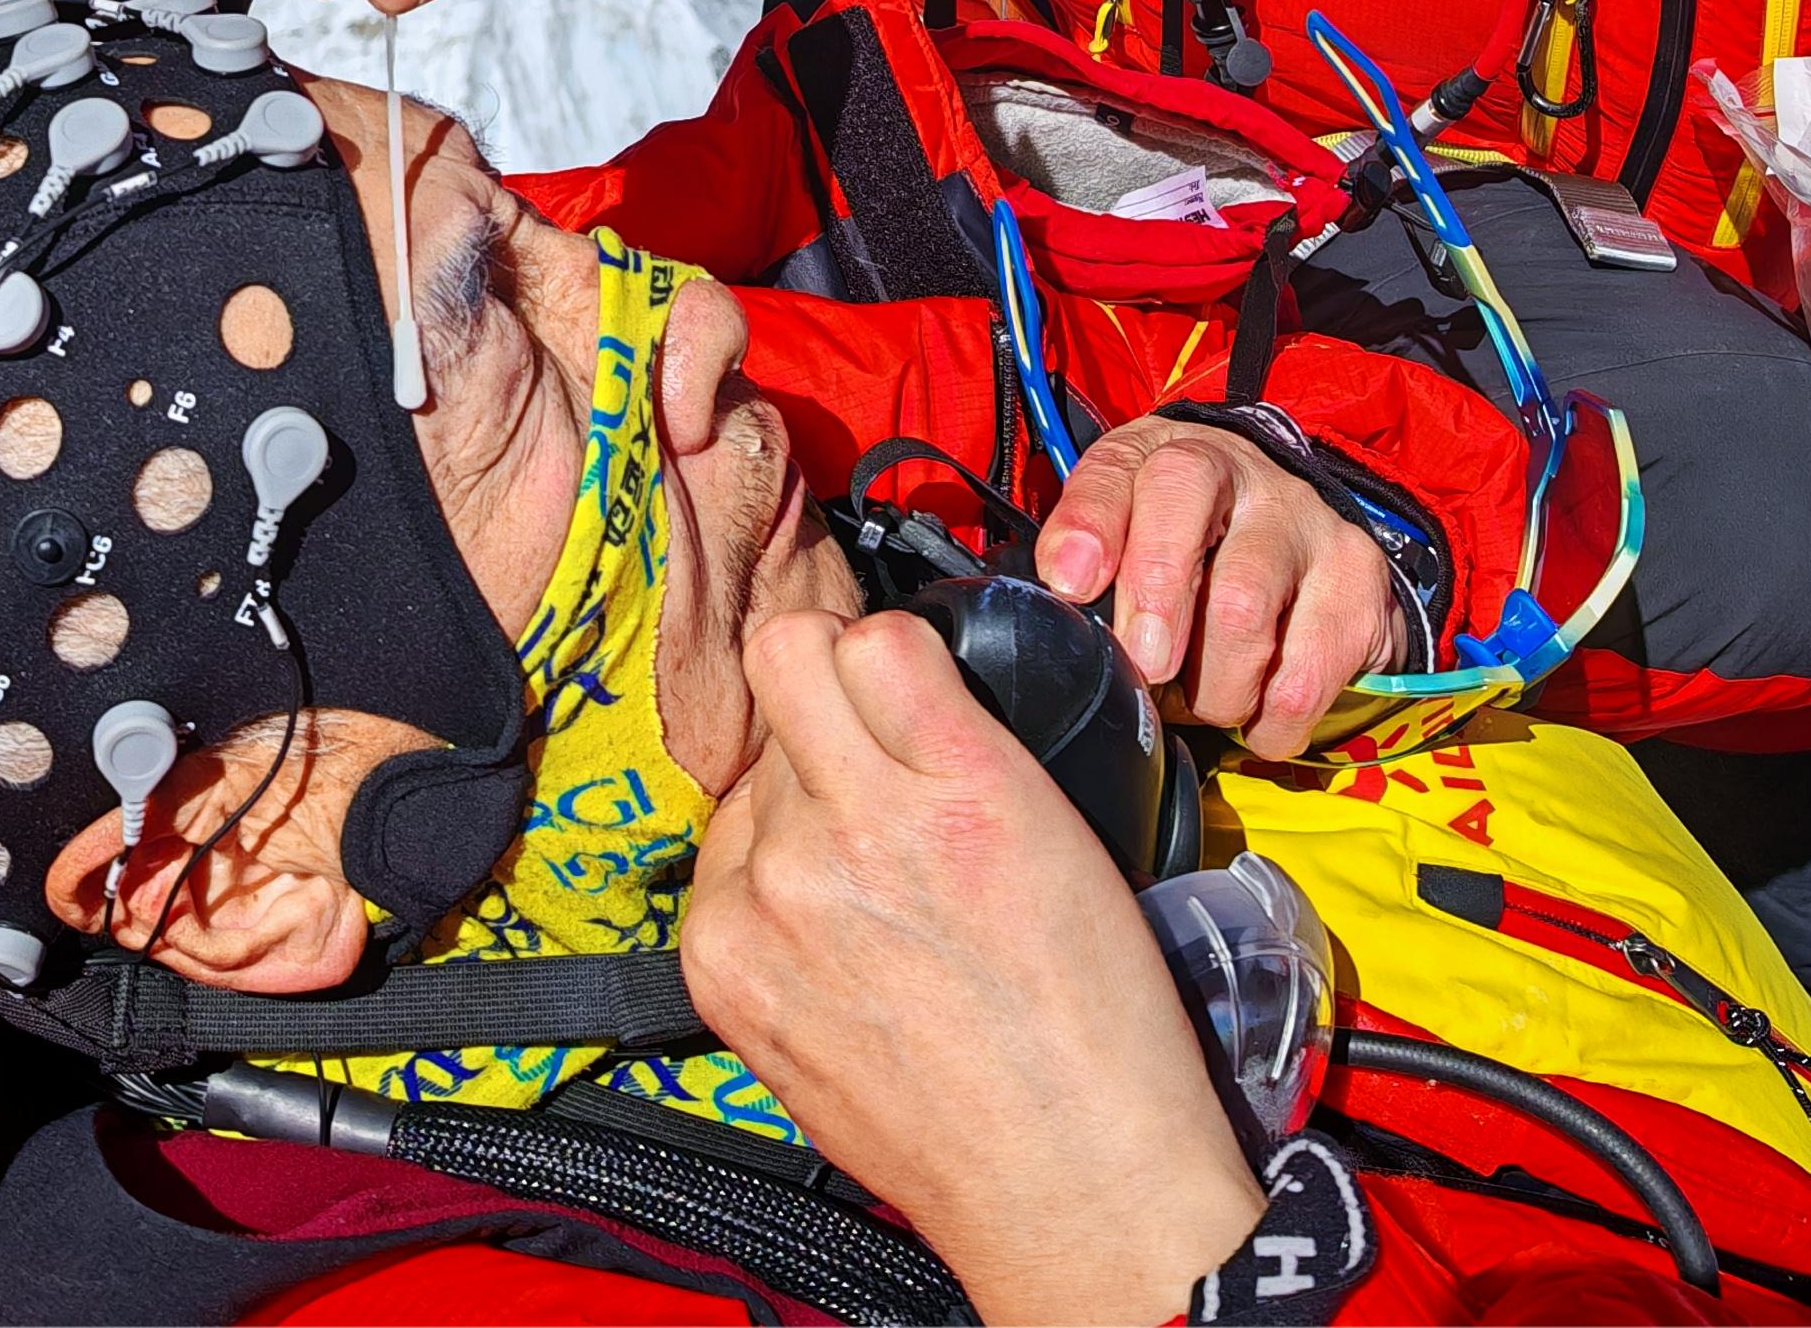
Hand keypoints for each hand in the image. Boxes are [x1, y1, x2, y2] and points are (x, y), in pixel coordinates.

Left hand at [683, 609, 1263, 1323]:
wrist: (1064, 1179)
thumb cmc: (1092, 1020)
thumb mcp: (1060, 831)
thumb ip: (959, 740)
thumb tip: (885, 687)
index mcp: (966, 783)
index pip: (870, 632)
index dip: (888, 657)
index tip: (900, 688)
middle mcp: (856, 826)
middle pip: (786, 669)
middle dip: (830, 709)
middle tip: (872, 772)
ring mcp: (775, 897)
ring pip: (752, 771)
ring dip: (795, 799)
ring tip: (861, 877)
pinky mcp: (722, 965)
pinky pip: (719, 863)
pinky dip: (760, 881)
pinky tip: (824, 933)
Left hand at [1036, 420, 1406, 754]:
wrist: (1300, 530)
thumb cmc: (1194, 540)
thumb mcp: (1131, 528)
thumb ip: (1090, 556)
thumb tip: (1060, 599)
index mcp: (1166, 456)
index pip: (1121, 471)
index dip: (1092, 526)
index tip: (1071, 583)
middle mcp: (1242, 474)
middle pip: (1188, 525)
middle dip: (1158, 606)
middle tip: (1147, 666)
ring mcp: (1307, 523)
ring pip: (1244, 610)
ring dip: (1210, 686)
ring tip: (1200, 698)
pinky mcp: (1358, 579)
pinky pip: (1304, 678)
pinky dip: (1268, 721)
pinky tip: (1255, 713)